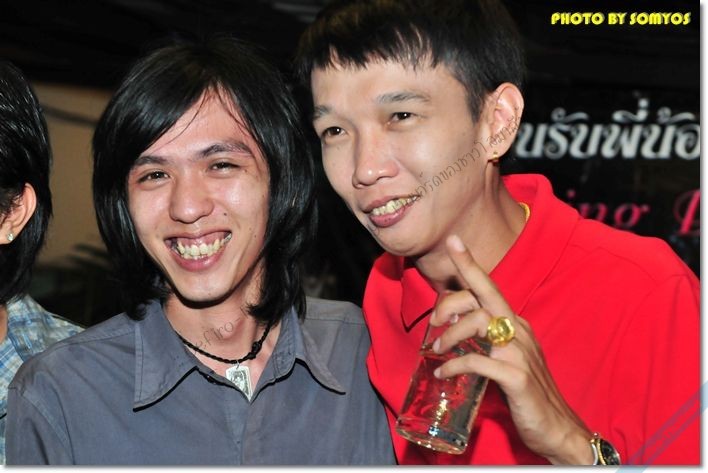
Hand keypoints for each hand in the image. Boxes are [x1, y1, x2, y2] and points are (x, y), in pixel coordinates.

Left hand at [429, 235, 592, 464]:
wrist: (557, 428)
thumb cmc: (527, 393)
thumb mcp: (506, 358)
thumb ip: (486, 341)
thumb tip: (453, 331)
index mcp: (516, 323)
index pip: (490, 287)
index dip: (470, 263)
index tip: (454, 241)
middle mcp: (519, 330)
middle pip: (482, 297)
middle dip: (450, 303)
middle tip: (434, 324)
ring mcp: (520, 352)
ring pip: (479, 323)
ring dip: (451, 335)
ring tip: (436, 351)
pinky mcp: (517, 377)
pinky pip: (478, 361)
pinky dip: (455, 365)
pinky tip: (443, 373)